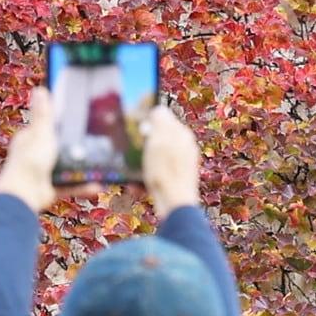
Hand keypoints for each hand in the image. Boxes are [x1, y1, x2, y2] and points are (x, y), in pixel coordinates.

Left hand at [0, 86, 103, 212]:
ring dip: (83, 167)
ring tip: (102, 165)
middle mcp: (35, 154)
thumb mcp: (41, 133)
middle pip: (59, 146)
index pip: (46, 125)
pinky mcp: (50, 188)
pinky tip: (97, 185)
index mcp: (29, 138)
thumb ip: (42, 114)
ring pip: (67, 166)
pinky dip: (82, 185)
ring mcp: (43, 171)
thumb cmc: (30, 160)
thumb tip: (40, 89)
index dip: (62, 122)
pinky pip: (70, 184)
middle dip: (76, 146)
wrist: (25, 194)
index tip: (80, 120)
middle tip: (97, 141)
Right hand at [140, 103, 200, 219]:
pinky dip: (144, 178)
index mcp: (182, 134)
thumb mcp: (158, 141)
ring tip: (132, 173)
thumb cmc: (166, 173)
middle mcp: (184, 147)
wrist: (175, 206)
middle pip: (157, 137)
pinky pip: (155, 174)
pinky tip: (136, 186)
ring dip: (140, 163)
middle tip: (130, 149)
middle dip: (141, 144)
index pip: (163, 116)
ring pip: (154, 157)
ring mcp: (181, 164)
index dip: (146, 119)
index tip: (133, 125)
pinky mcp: (175, 180)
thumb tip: (158, 109)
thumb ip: (159, 122)